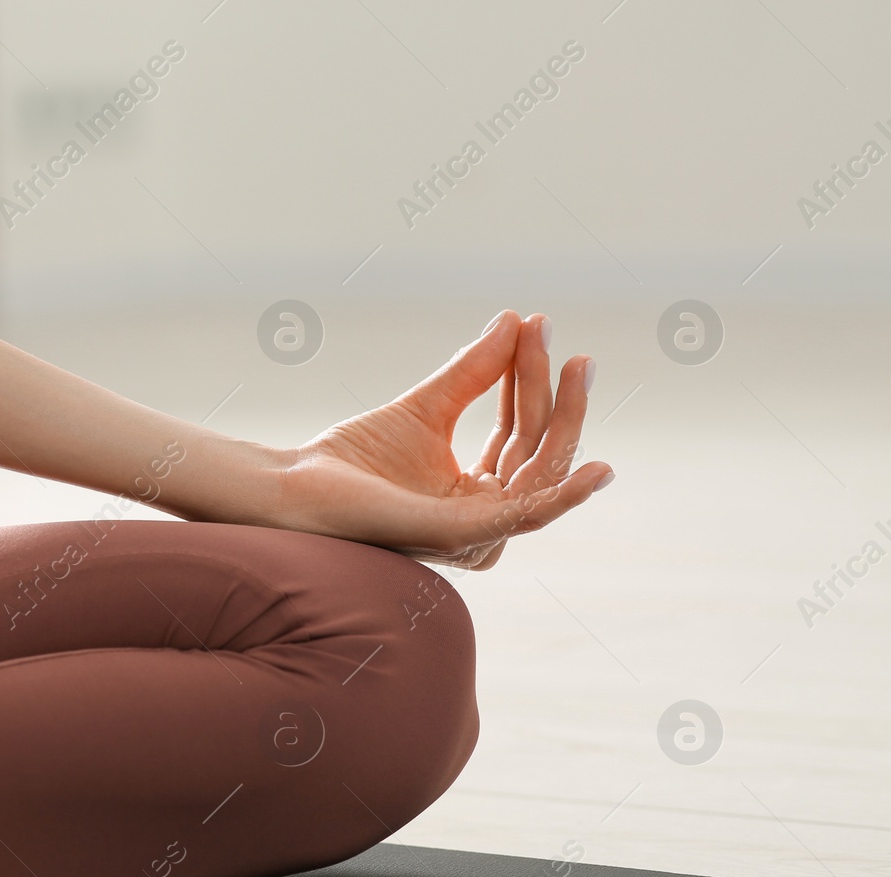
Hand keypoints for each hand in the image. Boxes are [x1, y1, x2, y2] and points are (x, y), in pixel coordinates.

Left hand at [276, 311, 612, 568]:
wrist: (298, 489)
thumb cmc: (351, 460)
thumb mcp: (425, 408)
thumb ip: (472, 373)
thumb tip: (515, 321)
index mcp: (476, 495)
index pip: (519, 433)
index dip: (531, 379)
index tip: (536, 324)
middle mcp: (484, 520)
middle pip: (536, 450)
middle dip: (550, 392)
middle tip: (556, 337)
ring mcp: (476, 533)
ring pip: (540, 474)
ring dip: (561, 418)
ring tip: (576, 366)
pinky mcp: (461, 538)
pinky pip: (526, 519)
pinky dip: (565, 497)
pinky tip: (597, 471)